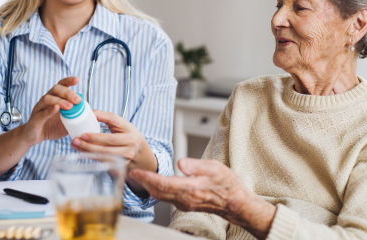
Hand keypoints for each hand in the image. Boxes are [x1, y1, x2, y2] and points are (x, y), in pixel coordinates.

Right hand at [20, 77, 79, 145]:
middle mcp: (46, 100)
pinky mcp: (35, 119)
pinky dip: (49, 110)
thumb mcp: (66, 120)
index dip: (68, 81)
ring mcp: (39, 108)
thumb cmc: (51, 126)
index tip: (77, 80)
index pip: (61, 85)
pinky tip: (56, 109)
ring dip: (60, 101)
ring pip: (48, 99)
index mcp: (54, 97)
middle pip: (55, 89)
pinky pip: (42, 113)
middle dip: (67, 93)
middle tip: (77, 100)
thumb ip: (76, 115)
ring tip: (70, 107)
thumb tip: (90, 113)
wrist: (34, 137)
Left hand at [71, 110, 155, 171]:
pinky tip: (82, 151)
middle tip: (76, 140)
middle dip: (89, 145)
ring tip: (76, 145)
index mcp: (129, 134)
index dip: (96, 136)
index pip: (111, 137)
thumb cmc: (125, 131)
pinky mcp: (119, 165)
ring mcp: (125, 157)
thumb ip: (106, 116)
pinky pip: (102, 161)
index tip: (84, 134)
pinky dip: (91, 156)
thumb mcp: (119, 122)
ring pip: (103, 156)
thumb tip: (91, 113)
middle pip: (106, 147)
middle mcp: (129, 147)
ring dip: (87, 151)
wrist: (137, 146)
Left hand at [129, 158, 275, 239]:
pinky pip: (167, 198)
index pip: (163, 183)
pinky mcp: (186, 204)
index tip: (136, 171)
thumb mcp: (215, 168)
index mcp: (190, 189)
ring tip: (139, 177)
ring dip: (149, 187)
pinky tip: (155, 184)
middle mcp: (184, 199)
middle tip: (130, 172)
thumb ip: (196, 166)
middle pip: (158, 192)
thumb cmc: (227, 185)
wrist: (236, 204)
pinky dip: (157, 190)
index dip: (147, 178)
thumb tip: (180, 163)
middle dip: (143, 182)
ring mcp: (184, 203)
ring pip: (161, 196)